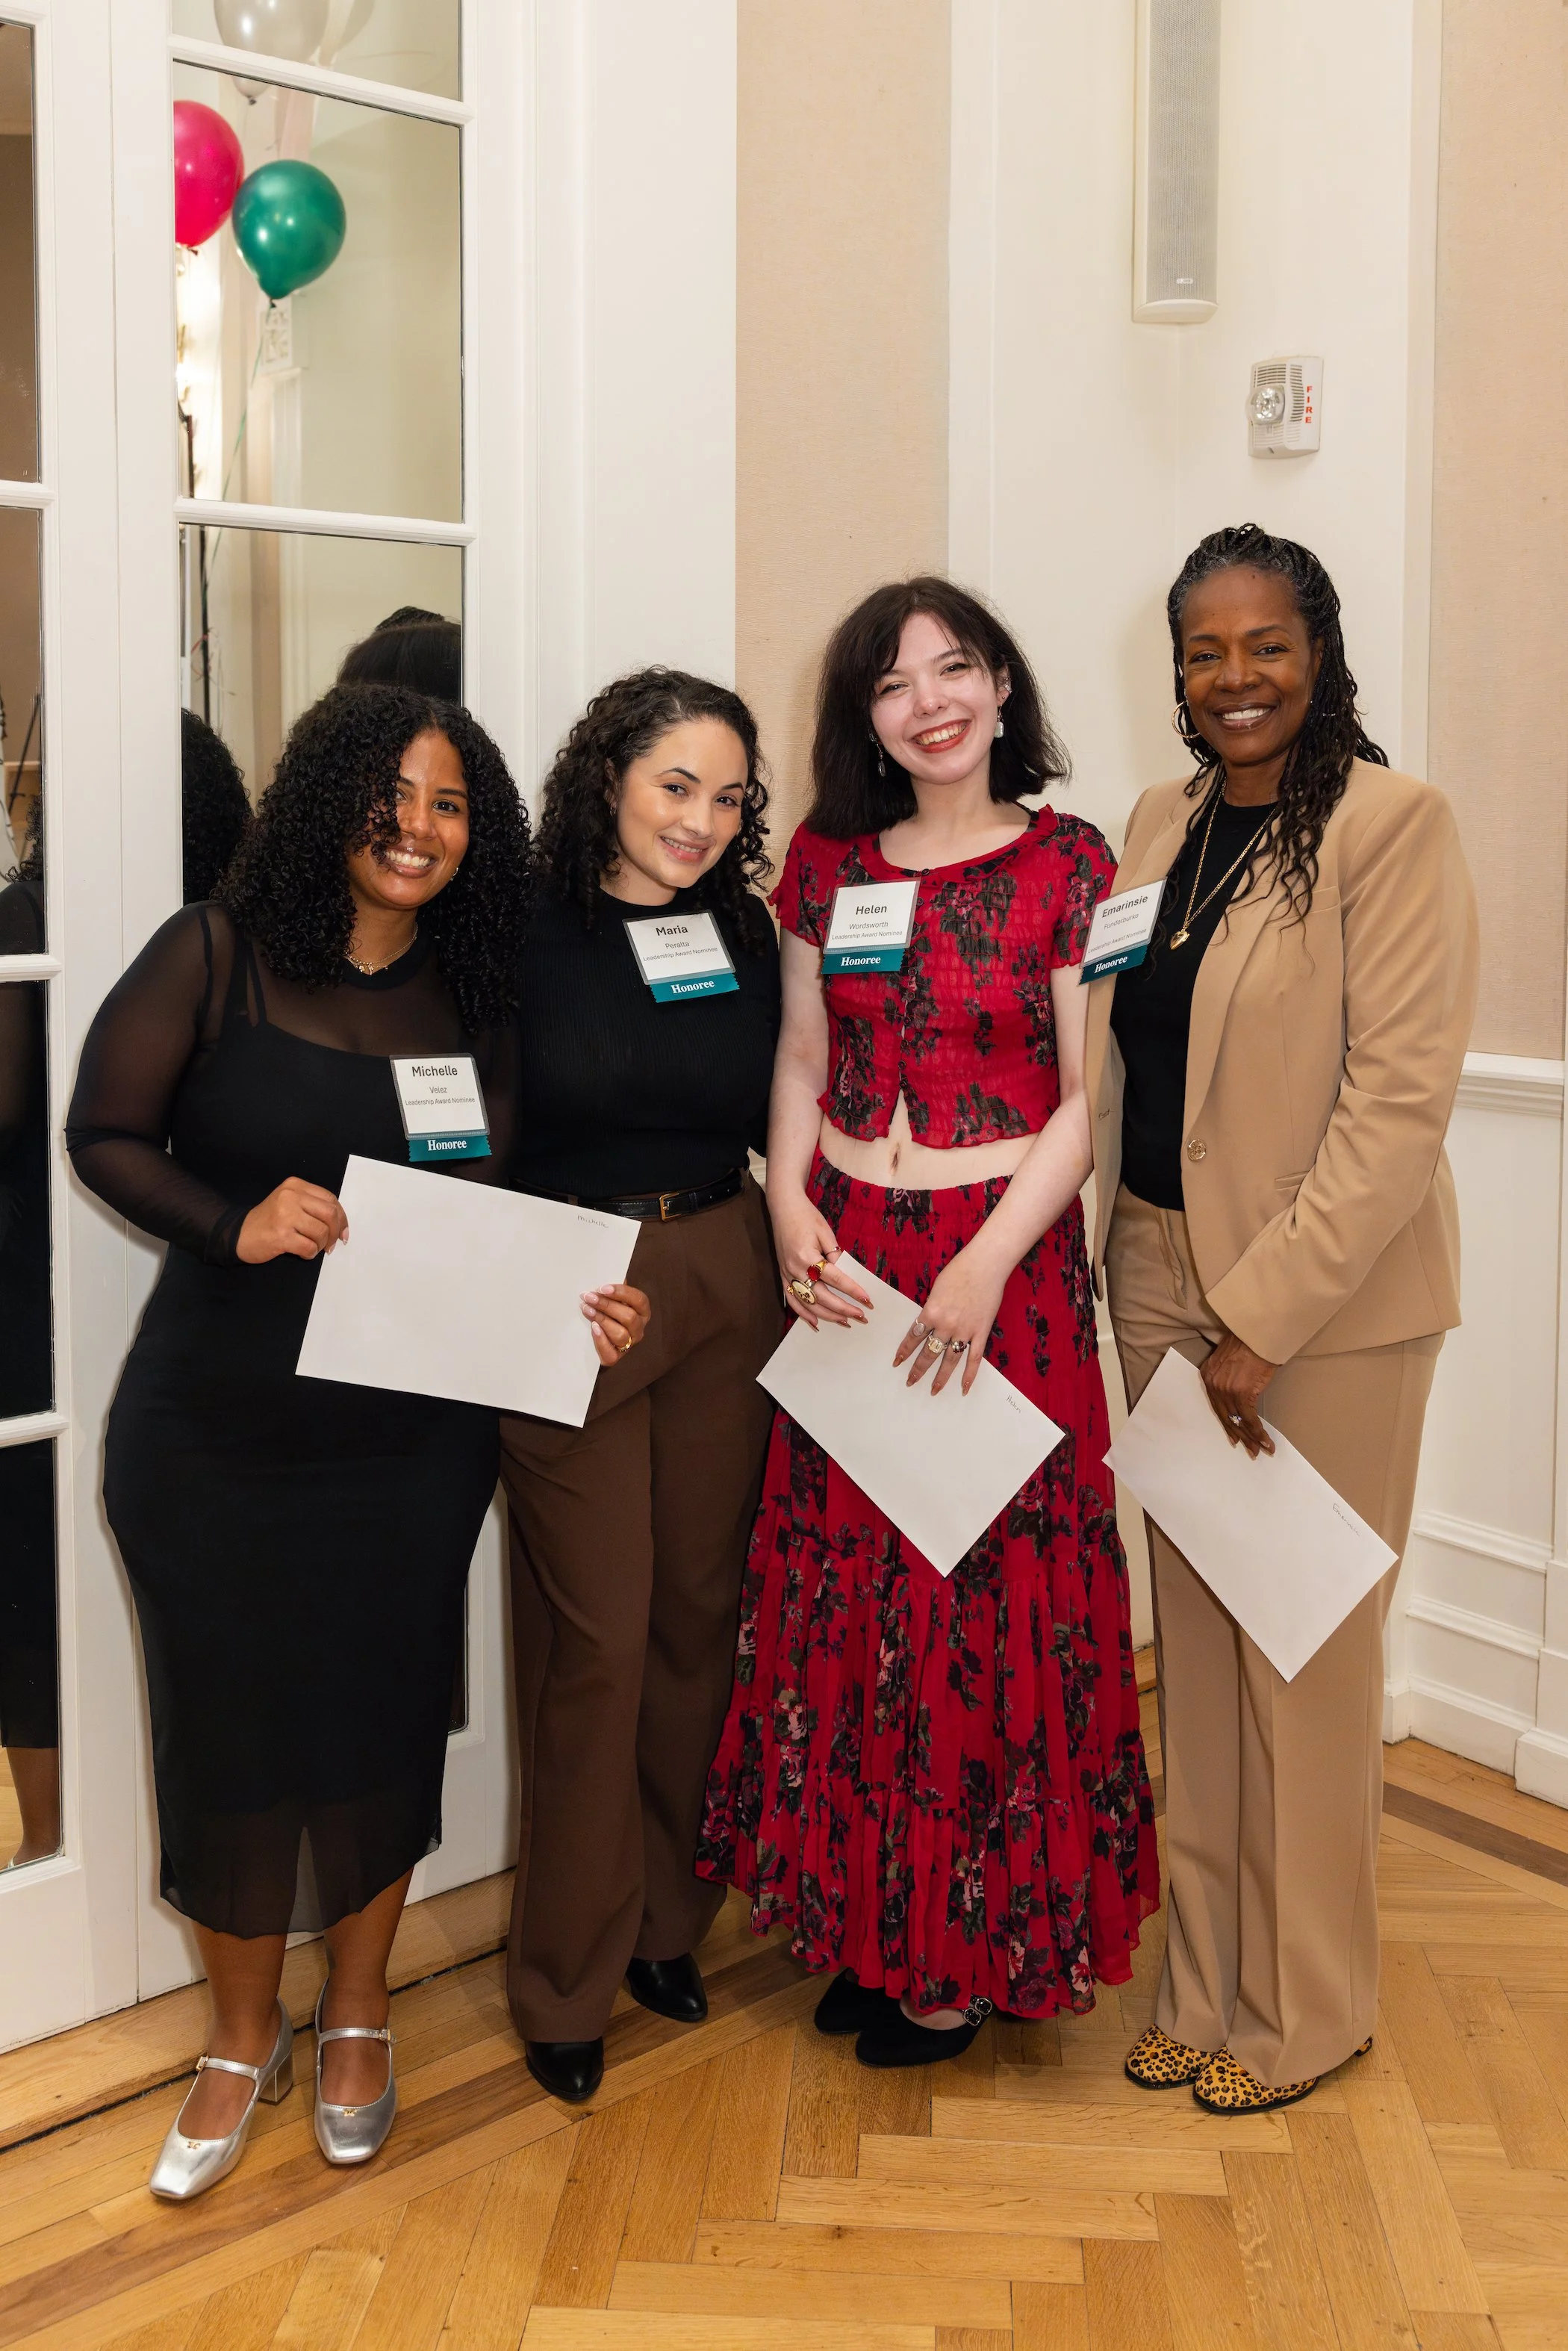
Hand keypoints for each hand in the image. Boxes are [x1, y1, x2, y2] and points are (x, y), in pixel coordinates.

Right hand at [236, 1177, 347, 1263]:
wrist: (238, 1234)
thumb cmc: (269, 1221)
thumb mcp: (290, 1203)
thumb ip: (313, 1207)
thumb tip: (342, 1225)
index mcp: (295, 1185)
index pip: (330, 1199)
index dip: (342, 1218)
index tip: (343, 1232)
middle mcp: (291, 1196)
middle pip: (330, 1214)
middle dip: (335, 1232)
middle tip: (331, 1244)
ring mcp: (285, 1215)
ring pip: (321, 1232)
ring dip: (321, 1245)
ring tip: (310, 1246)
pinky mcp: (281, 1235)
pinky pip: (309, 1247)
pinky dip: (310, 1253)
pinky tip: (301, 1252)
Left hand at [583, 1282, 650, 1366]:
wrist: (598, 1336)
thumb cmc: (607, 1310)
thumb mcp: (613, 1297)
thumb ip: (612, 1288)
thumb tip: (604, 1269)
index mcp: (642, 1311)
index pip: (639, 1300)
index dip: (622, 1293)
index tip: (603, 1287)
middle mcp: (639, 1328)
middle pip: (628, 1317)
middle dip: (607, 1305)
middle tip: (588, 1297)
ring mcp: (629, 1344)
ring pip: (620, 1334)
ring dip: (602, 1320)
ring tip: (586, 1309)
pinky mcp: (616, 1357)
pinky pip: (611, 1353)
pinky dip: (601, 1341)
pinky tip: (593, 1328)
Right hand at [768, 1190, 869, 1329]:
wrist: (783, 1207)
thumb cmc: (807, 1216)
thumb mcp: (825, 1232)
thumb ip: (834, 1255)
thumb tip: (844, 1273)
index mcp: (807, 1256)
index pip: (835, 1279)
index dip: (852, 1290)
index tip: (867, 1300)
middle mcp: (795, 1268)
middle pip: (821, 1296)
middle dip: (843, 1309)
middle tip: (861, 1316)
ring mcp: (787, 1274)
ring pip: (807, 1303)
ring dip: (827, 1315)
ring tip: (845, 1322)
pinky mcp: (783, 1275)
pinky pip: (792, 1299)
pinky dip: (803, 1313)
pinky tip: (816, 1323)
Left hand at [891, 1236, 1008, 1396]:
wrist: (985, 1265)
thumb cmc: (960, 1270)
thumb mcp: (937, 1288)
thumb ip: (932, 1308)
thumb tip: (929, 1321)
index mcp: (931, 1312)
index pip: (913, 1337)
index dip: (904, 1351)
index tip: (897, 1362)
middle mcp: (945, 1325)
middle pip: (929, 1353)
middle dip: (918, 1369)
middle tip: (910, 1381)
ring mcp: (964, 1331)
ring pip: (949, 1360)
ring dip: (940, 1377)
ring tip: (933, 1390)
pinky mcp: (981, 1332)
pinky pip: (974, 1358)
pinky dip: (970, 1374)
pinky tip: (964, 1387)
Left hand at [1200, 1330, 1278, 1456]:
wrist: (1257, 1332)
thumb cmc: (1248, 1340)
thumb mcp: (1230, 1358)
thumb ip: (1229, 1375)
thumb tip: (1240, 1389)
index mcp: (1208, 1376)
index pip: (1217, 1406)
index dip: (1227, 1423)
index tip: (1234, 1436)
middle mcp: (1213, 1385)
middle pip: (1226, 1417)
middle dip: (1239, 1435)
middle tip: (1249, 1449)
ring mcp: (1226, 1391)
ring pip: (1238, 1421)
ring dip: (1251, 1438)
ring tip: (1260, 1450)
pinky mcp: (1242, 1393)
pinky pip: (1249, 1419)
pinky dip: (1259, 1432)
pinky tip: (1265, 1442)